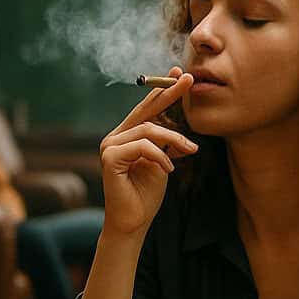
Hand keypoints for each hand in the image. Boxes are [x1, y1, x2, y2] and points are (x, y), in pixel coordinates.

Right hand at [99, 68, 196, 236]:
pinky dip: (159, 156)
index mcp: (126, 136)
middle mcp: (114, 138)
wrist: (133, 222)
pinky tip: (168, 170)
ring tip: (190, 151)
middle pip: (145, 111)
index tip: (179, 75)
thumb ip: (166, 142)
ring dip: (173, 139)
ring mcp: (109, 146)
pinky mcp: (109, 157)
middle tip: (187, 79)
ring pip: (147, 129)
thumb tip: (179, 125)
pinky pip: (142, 146)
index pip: (146, 109)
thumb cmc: (146, 195)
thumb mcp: (163, 162)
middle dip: (168, 94)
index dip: (162, 91)